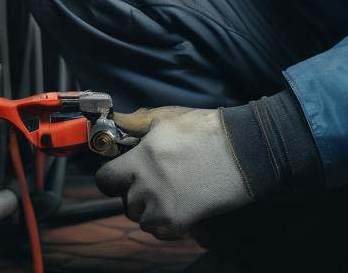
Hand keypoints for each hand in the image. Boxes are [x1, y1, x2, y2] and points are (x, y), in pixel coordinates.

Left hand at [95, 106, 252, 239]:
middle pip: (124, 200)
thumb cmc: (205, 130)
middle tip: (152, 179)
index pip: (105, 178)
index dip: (112, 175)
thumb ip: (137, 122)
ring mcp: (161, 206)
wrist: (242, 151)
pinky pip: (158, 230)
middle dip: (133, 191)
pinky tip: (178, 204)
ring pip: (140, 216)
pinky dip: (164, 221)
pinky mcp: (178, 222)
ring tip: (169, 190)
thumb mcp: (168, 118)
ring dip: (149, 207)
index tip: (123, 171)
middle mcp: (146, 185)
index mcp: (141, 158)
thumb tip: (116, 122)